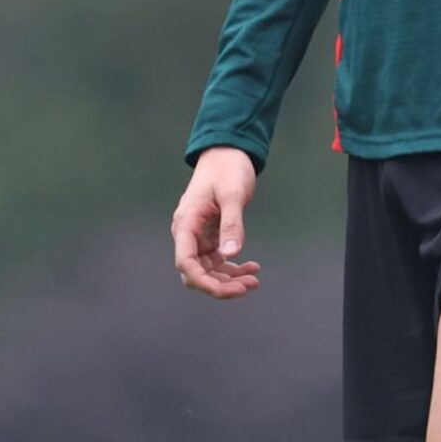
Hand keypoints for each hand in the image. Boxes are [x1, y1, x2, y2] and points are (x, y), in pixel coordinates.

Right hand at [172, 147, 261, 298]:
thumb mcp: (233, 194)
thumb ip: (232, 224)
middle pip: (196, 272)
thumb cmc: (227, 168)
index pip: (186, 263)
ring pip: (208, 270)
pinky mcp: (210, 235)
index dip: (205, 282)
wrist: (227, 152)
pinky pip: (218, 260)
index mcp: (186, 223)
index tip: (231, 289)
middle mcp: (188, 233)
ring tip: (254, 280)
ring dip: (229, 279)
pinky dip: (233, 267)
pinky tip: (252, 267)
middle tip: (249, 286)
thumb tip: (231, 254)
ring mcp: (198, 236)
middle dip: (220, 285)